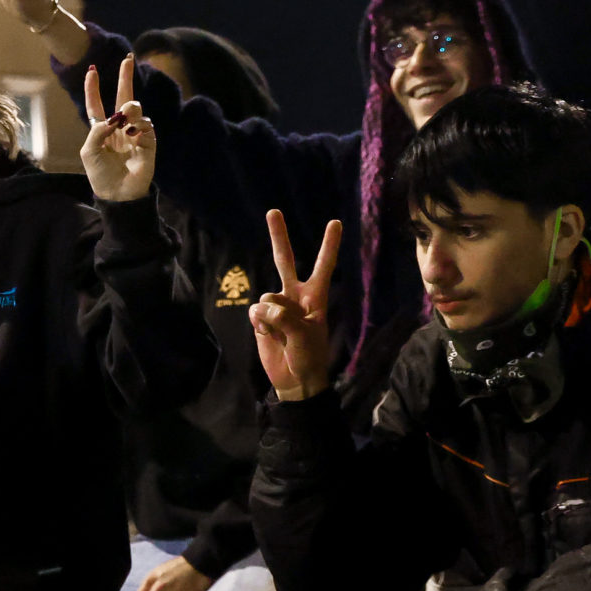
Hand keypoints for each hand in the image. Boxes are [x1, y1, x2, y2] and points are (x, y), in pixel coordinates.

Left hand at [79, 56, 156, 202]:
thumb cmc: (100, 174)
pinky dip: (140, 125)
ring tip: (127, 118)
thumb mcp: (89, 151)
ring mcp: (135, 133)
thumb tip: (116, 115)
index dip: (93, 89)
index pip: (97, 105)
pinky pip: (147, 124)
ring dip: (130, 109)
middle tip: (127, 60)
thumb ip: (98, 129)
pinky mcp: (148, 141)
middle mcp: (119, 128)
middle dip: (125, 78)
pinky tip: (134, 133)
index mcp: (101, 130)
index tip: (91, 71)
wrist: (118, 193)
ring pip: (136, 108)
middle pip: (122, 97)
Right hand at [248, 209, 341, 402]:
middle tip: (273, 212)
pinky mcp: (261, 319)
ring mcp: (276, 306)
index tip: (335, 222)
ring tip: (281, 335)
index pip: (323, 266)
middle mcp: (295, 296)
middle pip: (285, 261)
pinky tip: (268, 336)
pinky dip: (260, 324)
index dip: (329, 245)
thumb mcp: (304, 335)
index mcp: (315, 297)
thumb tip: (262, 307)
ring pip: (267, 295)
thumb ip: (284, 316)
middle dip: (279, 237)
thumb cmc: (309, 356)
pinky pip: (255, 311)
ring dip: (270, 317)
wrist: (294, 379)